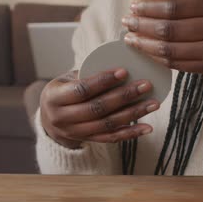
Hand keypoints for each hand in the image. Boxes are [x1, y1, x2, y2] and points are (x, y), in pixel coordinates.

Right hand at [40, 69, 159, 148]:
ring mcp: (75, 132)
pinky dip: (131, 133)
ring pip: (107, 124)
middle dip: (124, 96)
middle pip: (97, 108)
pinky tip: (147, 127)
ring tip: (153, 104)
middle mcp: (62, 118)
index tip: (124, 71)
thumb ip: (88, 73)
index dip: (103, 81)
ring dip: (133, 114)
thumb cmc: (64, 90)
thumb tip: (121, 60)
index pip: (81, 89)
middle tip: (146, 85)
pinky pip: (111, 138)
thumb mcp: (67, 79)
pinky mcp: (87, 141)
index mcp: (54, 97)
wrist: (49, 118)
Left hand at [122, 0, 202, 78]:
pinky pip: (176, 64)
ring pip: (169, 50)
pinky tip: (145, 51)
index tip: (133, 5)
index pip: (174, 7)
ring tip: (130, 38)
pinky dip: (156, 58)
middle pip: (169, 29)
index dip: (150, 7)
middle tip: (126, 22)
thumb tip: (146, 6)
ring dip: (144, 44)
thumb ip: (186, 2)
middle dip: (142, 26)